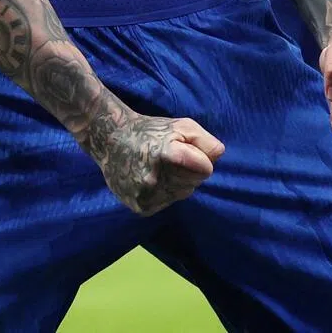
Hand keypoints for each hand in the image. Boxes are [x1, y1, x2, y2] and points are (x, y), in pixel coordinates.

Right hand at [90, 111, 224, 215]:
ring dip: (179, 183)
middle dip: (191, 171)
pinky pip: (168, 203)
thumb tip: (219, 154)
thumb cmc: (152, 131)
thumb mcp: (181, 125)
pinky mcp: (141, 207)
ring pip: (182, 194)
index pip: (205, 169)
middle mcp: (156, 178)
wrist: (113, 141)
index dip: (202, 159)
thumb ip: (204, 139)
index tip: (190, 151)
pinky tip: (153, 179)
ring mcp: (147, 195)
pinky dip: (166, 193)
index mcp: (168, 154)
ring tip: (163, 168)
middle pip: (195, 183)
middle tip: (174, 158)